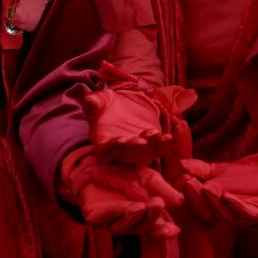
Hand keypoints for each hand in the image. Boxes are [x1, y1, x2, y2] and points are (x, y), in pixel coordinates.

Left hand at [59, 149, 182, 238]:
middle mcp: (130, 223)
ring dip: (135, 217)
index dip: (164, 231)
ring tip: (142, 206)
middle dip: (151, 217)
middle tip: (158, 204)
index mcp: (144, 217)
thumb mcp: (148, 178)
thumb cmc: (126, 173)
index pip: (156, 230)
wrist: (97, 164)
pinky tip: (128, 206)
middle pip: (143, 227)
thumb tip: (180, 201)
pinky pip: (108, 219)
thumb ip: (162, 189)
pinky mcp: (96, 219)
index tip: (175, 230)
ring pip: (126, 226)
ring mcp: (112, 222)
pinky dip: (119, 213)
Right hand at [82, 62, 196, 165]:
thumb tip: (90, 102)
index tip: (119, 140)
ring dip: (151, 147)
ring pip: (145, 155)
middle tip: (141, 140)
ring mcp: (137, 149)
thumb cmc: (106, 104)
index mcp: (103, 143)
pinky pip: (159, 150)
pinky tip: (167, 137)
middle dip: (135, 149)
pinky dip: (164, 146)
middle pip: (128, 157)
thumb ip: (92, 102)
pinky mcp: (152, 144)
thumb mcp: (98, 100)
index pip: (107, 152)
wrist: (122, 102)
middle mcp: (121, 151)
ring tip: (155, 133)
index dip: (113, 148)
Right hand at [178, 156, 257, 225]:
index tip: (183, 179)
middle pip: (208, 213)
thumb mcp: (219, 171)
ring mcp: (243, 215)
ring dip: (214, 203)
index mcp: (214, 207)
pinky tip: (227, 196)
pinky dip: (236, 206)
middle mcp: (227, 215)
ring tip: (206, 188)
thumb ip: (201, 169)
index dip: (188, 196)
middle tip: (189, 183)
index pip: (197, 206)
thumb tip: (181, 164)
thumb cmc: (246, 179)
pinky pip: (248, 213)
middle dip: (197, 199)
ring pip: (225, 215)